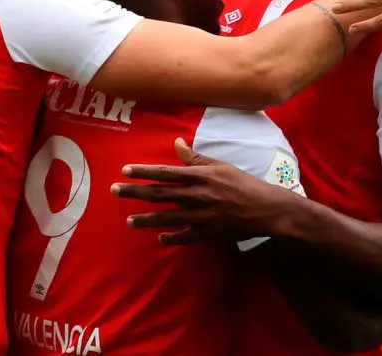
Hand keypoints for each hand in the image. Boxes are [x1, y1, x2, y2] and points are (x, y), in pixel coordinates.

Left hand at [111, 138, 300, 244]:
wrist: (267, 209)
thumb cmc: (244, 183)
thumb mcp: (221, 165)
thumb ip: (196, 158)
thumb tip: (176, 143)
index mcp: (200, 176)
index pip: (165, 172)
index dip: (143, 171)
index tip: (125, 170)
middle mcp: (197, 196)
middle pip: (160, 194)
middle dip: (135, 193)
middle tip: (114, 191)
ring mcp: (201, 216)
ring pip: (167, 218)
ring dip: (146, 219)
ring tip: (129, 221)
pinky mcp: (209, 233)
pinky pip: (185, 236)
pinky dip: (172, 238)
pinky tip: (159, 238)